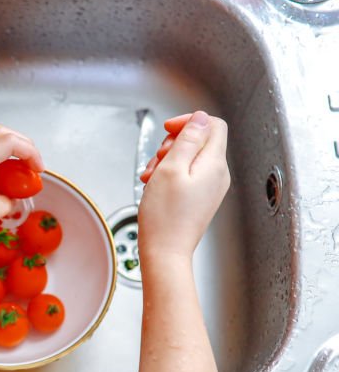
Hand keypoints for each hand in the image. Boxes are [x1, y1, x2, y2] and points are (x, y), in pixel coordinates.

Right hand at [138, 111, 229, 263]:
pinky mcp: (200, 198)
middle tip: (158, 160)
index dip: (189, 121)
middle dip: (173, 144)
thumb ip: (187, 140)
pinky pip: (187, 175)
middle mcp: (218, 174)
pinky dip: (170, 175)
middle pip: (200, 140)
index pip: (212, 124)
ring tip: (152, 177)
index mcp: (214, 164)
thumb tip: (200, 119)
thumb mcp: (171, 169)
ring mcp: (210, 187)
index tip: (168, 129)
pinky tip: (155, 186)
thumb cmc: (165, 217)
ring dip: (167, 161)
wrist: (165, 252)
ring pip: (190, 158)